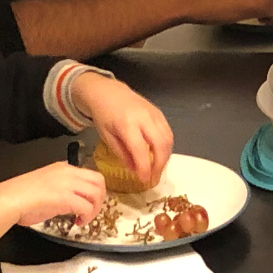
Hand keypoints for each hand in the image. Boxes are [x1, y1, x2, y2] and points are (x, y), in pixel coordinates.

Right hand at [0, 161, 107, 237]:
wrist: (9, 200)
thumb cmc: (20, 197)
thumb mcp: (45, 186)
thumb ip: (60, 190)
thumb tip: (68, 203)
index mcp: (63, 168)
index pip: (89, 175)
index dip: (92, 191)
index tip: (86, 204)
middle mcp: (68, 172)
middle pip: (99, 181)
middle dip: (99, 199)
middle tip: (90, 212)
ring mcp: (67, 184)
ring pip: (96, 193)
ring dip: (94, 209)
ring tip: (84, 219)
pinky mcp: (66, 198)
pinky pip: (87, 207)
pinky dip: (87, 217)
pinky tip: (78, 223)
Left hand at [77, 76, 173, 190]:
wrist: (107, 92)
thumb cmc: (104, 115)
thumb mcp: (107, 136)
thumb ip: (122, 153)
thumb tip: (136, 171)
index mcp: (127, 124)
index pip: (141, 150)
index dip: (144, 168)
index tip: (144, 180)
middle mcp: (144, 118)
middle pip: (160, 144)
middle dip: (160, 164)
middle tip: (154, 176)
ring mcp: (154, 113)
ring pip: (168, 138)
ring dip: (165, 156)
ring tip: (157, 167)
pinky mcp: (159, 112)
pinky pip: (168, 131)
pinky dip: (166, 145)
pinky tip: (159, 153)